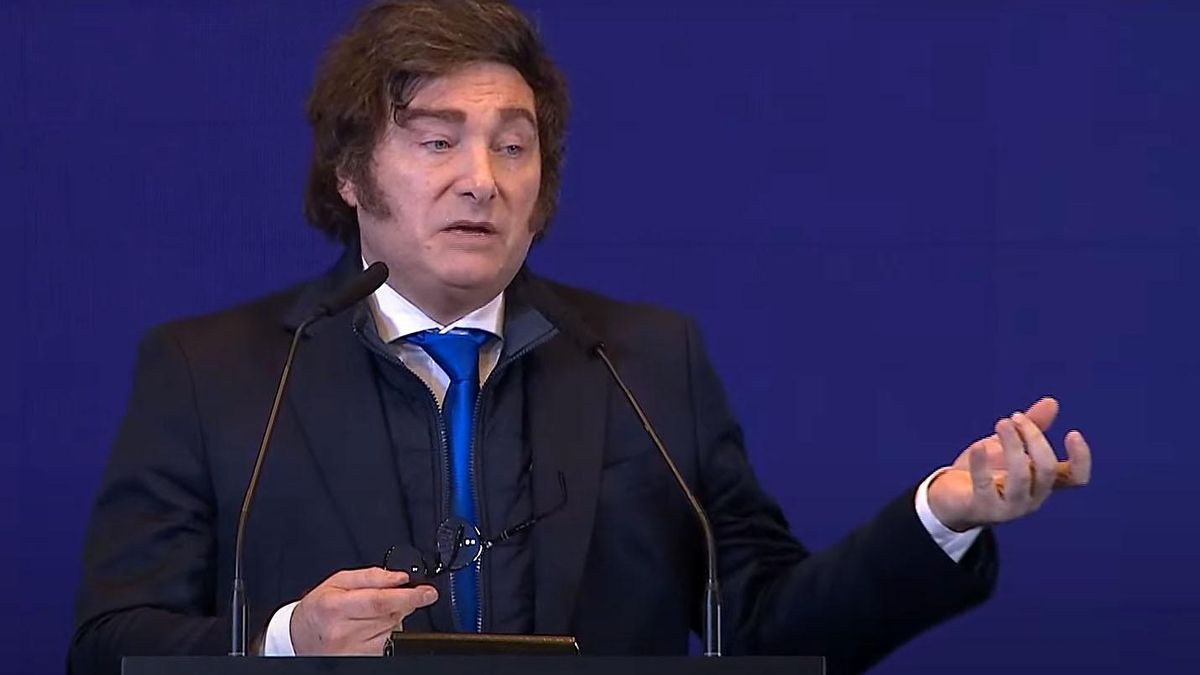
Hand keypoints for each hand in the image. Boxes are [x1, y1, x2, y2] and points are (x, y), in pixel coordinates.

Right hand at [290, 567, 438, 654]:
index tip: (428, 592)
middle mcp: (343, 632)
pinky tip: (373, 629)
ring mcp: (352, 651)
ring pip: (393, 630)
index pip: (380, 601)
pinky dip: (388, 634)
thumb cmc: (319, 608)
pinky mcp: (361, 661)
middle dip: (403, 602)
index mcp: (335, 606)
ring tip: (373, 615)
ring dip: (394, 619)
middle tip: (397, 596)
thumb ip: (371, 576)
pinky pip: (388, 645)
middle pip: (391, 615)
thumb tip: (400, 576)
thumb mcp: (338, 581)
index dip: (409, 596)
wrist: (299, 638)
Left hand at [927, 397, 1091, 531]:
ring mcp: (1009, 508)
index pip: (1076, 478)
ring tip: (1001, 423)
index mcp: (1043, 483)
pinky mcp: (982, 509)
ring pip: (1021, 477)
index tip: (1072, 433)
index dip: (1081, 458)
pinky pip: (985, 487)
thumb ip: (1032, 426)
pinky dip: (982, 464)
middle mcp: (1032, 498)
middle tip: (1014, 417)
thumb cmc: (985, 472)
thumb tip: (1051, 401)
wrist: (949, 499)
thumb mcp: (1009, 446)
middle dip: (1033, 438)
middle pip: (1047, 470)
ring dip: (1012, 445)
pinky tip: (977, 447)